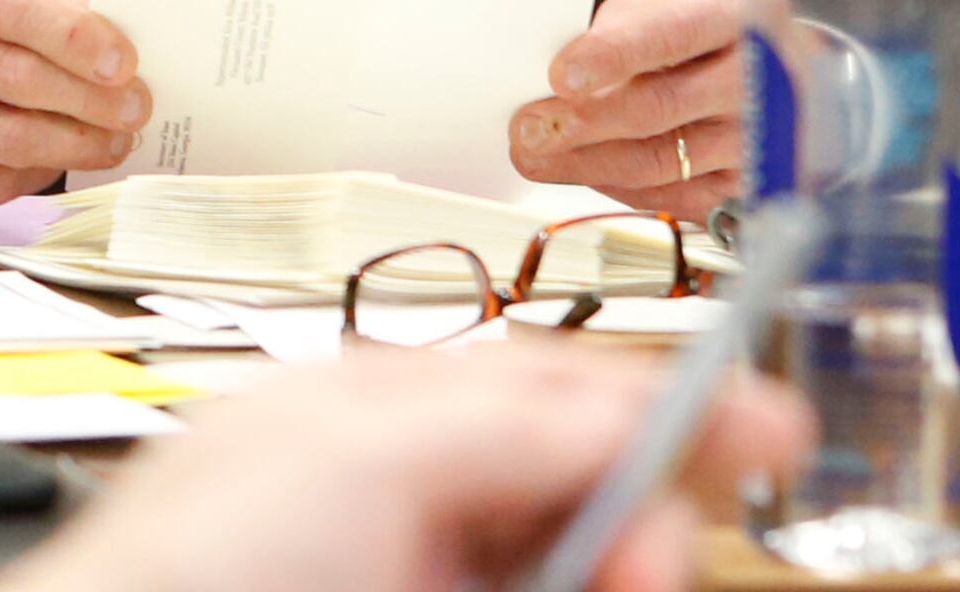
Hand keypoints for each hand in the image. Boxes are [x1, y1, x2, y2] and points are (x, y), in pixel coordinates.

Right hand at [0, 0, 147, 204]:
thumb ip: (47, 10)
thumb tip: (117, 45)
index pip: (14, 9)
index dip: (76, 38)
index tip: (125, 62)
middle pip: (15, 78)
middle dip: (89, 98)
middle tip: (135, 107)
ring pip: (6, 138)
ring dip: (74, 143)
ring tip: (114, 140)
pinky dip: (38, 172)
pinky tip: (63, 158)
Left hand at [0, 346, 809, 591]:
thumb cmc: (185, 568)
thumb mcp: (366, 458)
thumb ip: (512, 419)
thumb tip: (635, 407)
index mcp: (382, 414)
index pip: (557, 387)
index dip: (668, 403)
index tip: (773, 431)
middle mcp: (405, 500)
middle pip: (586, 490)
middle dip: (640, 515)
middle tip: (649, 558)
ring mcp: (416, 575)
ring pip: (569, 560)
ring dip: (611, 564)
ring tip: (611, 575)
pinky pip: (533, 588)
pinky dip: (571, 582)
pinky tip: (587, 581)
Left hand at [513, 0, 744, 219]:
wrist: (770, 78)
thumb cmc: (706, 37)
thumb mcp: (668, 8)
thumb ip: (620, 30)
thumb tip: (562, 77)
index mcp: (735, 15)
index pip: (672, 33)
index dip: (613, 56)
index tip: (561, 75)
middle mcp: (758, 78)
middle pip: (661, 106)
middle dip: (584, 121)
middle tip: (530, 127)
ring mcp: (758, 138)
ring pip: (660, 161)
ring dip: (586, 163)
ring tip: (535, 155)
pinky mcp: (746, 186)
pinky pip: (671, 197)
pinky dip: (617, 187)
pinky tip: (583, 171)